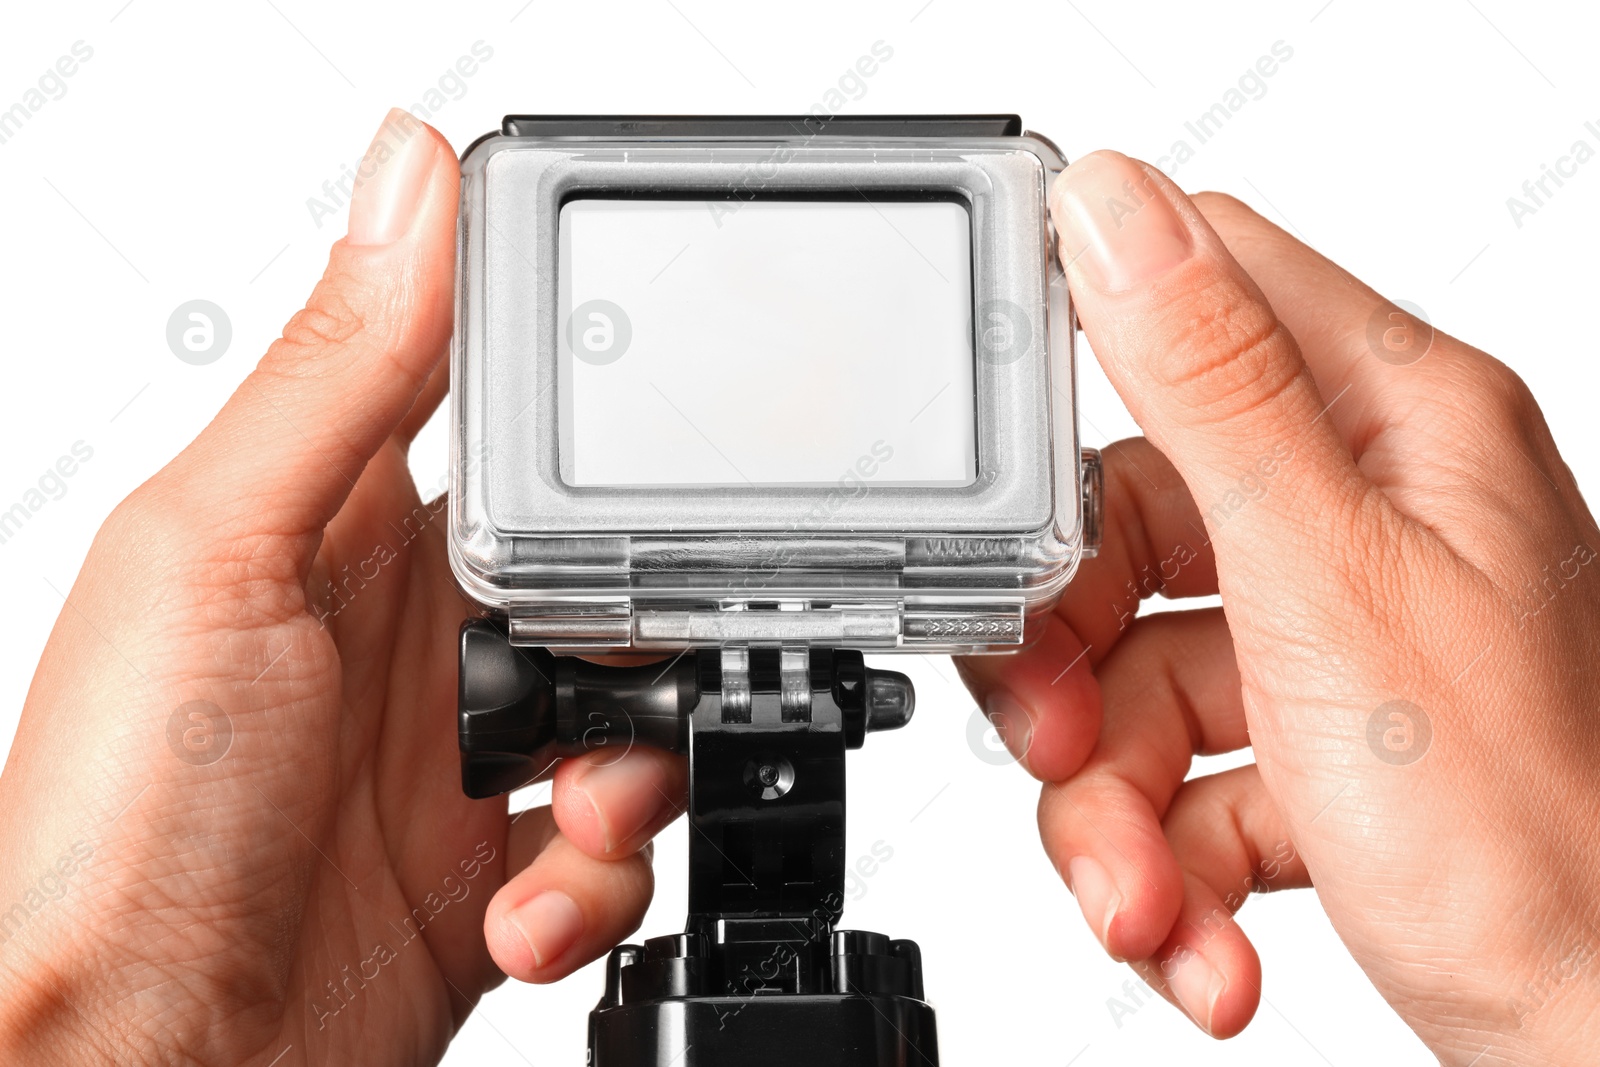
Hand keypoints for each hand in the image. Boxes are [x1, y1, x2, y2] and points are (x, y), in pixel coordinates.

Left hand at [0, 111, 685, 1065]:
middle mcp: (396, 644)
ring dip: (637, 775)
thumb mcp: (228, 551)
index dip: (583, 424)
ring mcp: (443, 767)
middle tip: (609, 677)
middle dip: (643, 634)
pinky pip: (606, 858)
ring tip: (574, 819)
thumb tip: (408, 175)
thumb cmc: (118, 824)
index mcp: (331, 532)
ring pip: (628, 724)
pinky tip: (529, 909)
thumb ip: (343, 370)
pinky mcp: (481, 881)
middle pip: (595, 586)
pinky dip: (600, 888)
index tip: (659, 434)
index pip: (490, 424)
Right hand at [956, 151, 1599, 1061]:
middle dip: (1073, 662)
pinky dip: (1161, 865)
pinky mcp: (1310, 747)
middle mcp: (1367, 518)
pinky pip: (1173, 774)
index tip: (1012, 476)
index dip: (1080, 361)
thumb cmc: (1539, 835)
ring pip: (1132, 673)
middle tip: (1061, 742)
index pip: (1203, 297)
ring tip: (1146, 899)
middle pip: (1131, 525)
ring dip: (1109, 809)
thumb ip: (1211, 387)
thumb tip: (1114, 207)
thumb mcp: (1334, 584)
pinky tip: (1200, 935)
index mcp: (1396, 427)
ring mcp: (1335, 639)